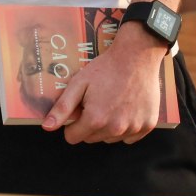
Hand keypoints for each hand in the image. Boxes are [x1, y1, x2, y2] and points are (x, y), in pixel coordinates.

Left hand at [42, 24, 167, 144]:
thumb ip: (63, 108)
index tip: (79, 110)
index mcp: (96, 119)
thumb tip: (47, 127)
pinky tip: (126, 108)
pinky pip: (130, 137)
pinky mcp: (148, 125)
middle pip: (92, 139)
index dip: (72, 124)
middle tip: (96, 102)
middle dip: (90, 124)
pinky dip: (127, 127)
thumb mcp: (79, 83)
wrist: (137, 56)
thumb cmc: (106, 68)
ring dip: (108, 127)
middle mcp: (115, 128)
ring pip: (111, 138)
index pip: (73, 137)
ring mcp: (134, 128)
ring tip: (112, 103)